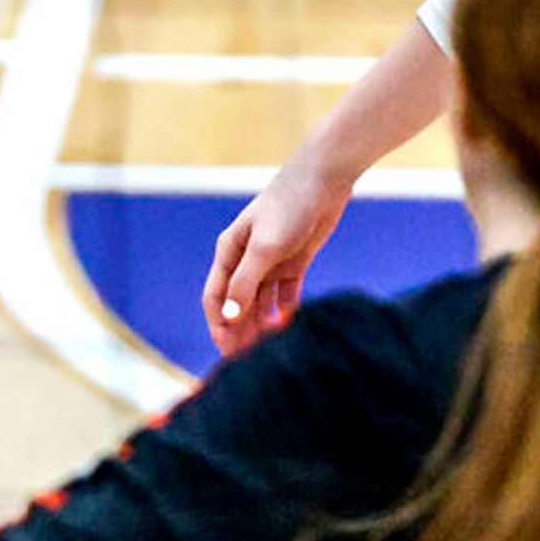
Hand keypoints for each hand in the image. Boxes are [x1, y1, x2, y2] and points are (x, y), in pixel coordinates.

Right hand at [202, 158, 351, 356]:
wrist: (324, 180)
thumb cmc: (288, 206)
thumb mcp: (264, 248)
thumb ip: (245, 283)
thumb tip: (228, 317)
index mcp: (229, 253)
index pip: (215, 297)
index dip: (219, 325)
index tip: (228, 352)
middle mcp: (246, 260)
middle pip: (237, 304)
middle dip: (240, 331)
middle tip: (248, 360)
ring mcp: (271, 262)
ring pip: (261, 303)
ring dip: (262, 325)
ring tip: (269, 348)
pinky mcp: (294, 262)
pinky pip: (285, 294)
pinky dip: (285, 310)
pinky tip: (288, 326)